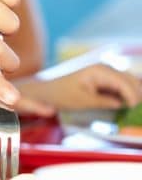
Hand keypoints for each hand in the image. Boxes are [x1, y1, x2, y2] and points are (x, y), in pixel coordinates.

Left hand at [18, 63, 141, 110]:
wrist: (47, 92)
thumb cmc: (61, 95)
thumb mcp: (82, 101)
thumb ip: (104, 102)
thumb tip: (122, 104)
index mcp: (99, 70)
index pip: (123, 82)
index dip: (132, 95)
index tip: (133, 108)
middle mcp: (105, 68)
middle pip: (130, 80)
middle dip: (136, 94)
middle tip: (137, 110)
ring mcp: (106, 73)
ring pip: (128, 82)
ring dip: (133, 94)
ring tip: (134, 108)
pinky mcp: (104, 80)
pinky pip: (121, 86)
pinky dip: (126, 94)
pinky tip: (129, 105)